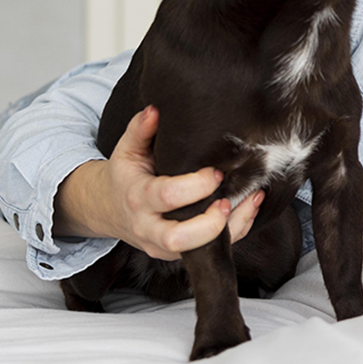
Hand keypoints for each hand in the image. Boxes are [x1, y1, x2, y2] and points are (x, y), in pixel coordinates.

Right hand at [56, 106, 262, 259]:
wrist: (110, 209)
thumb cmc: (127, 175)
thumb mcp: (127, 150)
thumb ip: (140, 129)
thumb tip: (155, 110)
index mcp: (138, 197)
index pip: (168, 196)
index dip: (197, 185)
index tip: (217, 171)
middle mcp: (148, 227)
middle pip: (178, 237)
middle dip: (209, 222)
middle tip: (227, 199)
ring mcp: (162, 245)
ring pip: (197, 251)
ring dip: (231, 228)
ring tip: (252, 199)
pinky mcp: (178, 253)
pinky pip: (211, 251)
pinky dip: (237, 230)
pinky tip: (251, 205)